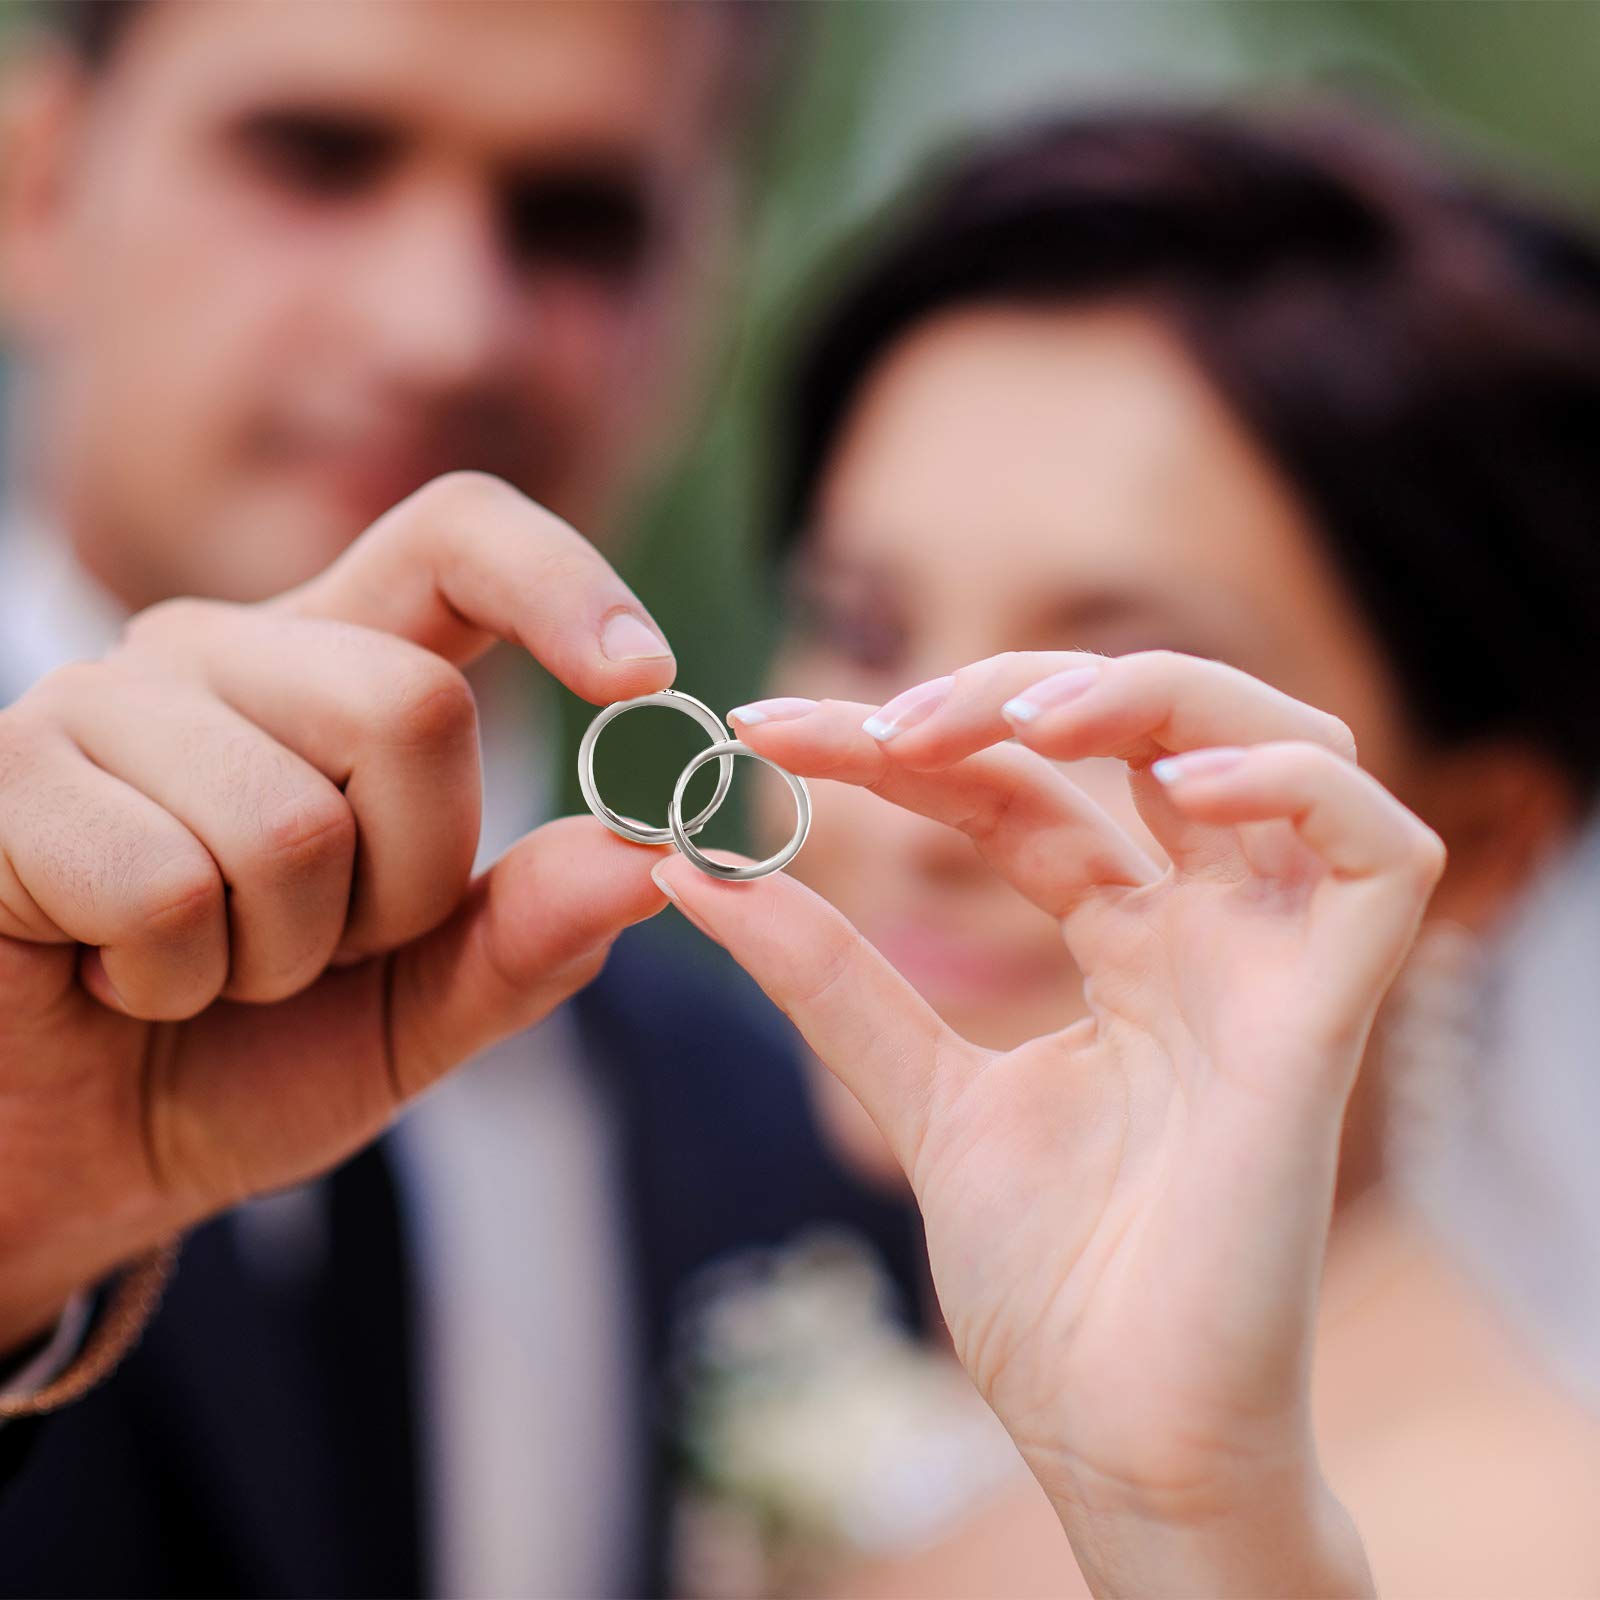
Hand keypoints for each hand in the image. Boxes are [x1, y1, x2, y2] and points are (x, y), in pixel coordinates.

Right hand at [0, 472, 673, 1350]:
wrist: (58, 1159)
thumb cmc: (235, 1061)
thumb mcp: (414, 1013)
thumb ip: (526, 935)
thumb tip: (649, 852)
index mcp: (333, 673)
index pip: (454, 537)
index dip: (559, 582)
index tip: (645, 678)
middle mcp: (220, 652)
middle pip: (412, 705)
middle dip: (408, 883)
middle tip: (325, 950)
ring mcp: (100, 701)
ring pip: (293, 819)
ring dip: (279, 955)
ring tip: (206, 971)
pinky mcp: (5, 775)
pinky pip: (169, 888)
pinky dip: (174, 981)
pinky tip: (115, 978)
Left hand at [652, 650, 1444, 1596]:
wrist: (1120, 1442)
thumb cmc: (1050, 1287)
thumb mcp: (917, 1095)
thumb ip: (829, 979)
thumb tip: (692, 869)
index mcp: (1128, 948)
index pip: (1022, 790)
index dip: (908, 746)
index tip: (770, 732)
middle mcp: (1210, 936)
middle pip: (1148, 736)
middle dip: (1015, 696)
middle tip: (882, 725)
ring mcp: (1275, 968)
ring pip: (1283, 747)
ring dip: (1153, 698)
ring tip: (1022, 718)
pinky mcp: (1332, 1020)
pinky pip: (1375, 851)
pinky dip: (1288, 784)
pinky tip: (1172, 783)